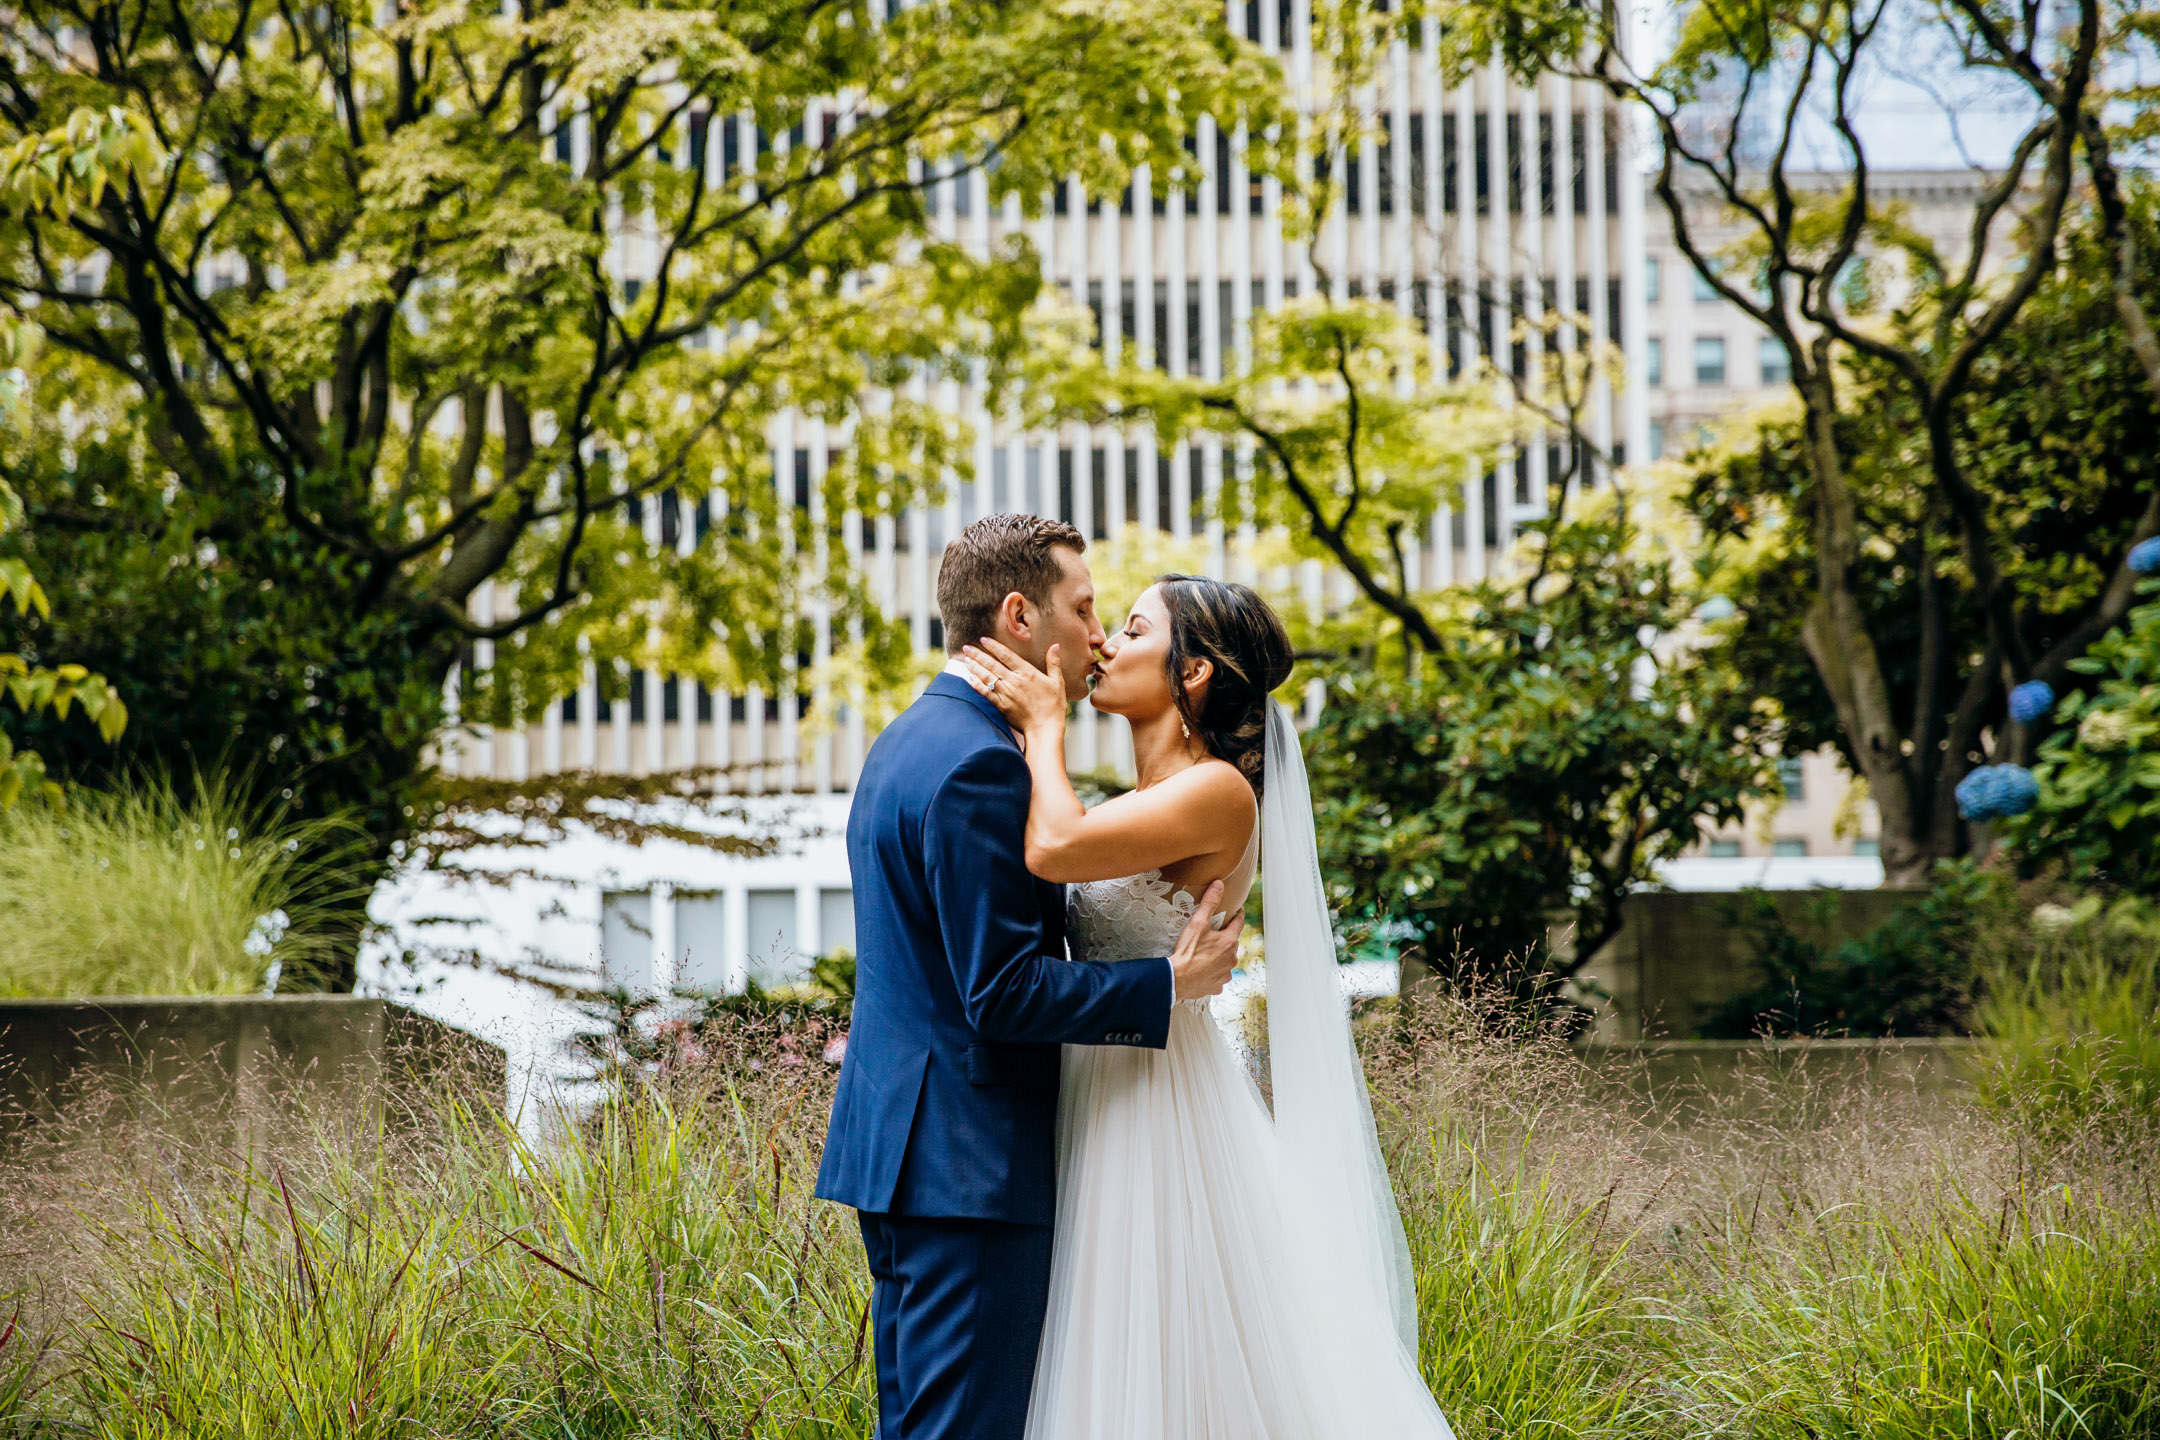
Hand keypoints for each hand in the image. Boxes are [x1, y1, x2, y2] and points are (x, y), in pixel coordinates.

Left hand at [957, 636, 1069, 736]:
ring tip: (966, 660)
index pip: (1006, 655)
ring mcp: (1006, 694)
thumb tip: (1055, 646)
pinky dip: (976, 685)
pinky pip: (986, 693)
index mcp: (1027, 673)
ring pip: (986, 677)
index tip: (983, 639)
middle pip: (992, 664)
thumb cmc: (1054, 706)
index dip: (994, 646)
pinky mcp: (1001, 706)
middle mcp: (1014, 681)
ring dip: (975, 667)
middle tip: (966, 647)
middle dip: (978, 654)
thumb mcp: (1057, 682)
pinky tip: (970, 679)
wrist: (1045, 729)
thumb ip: (1054, 663)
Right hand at [1168, 879, 1244, 1002]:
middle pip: (1231, 943)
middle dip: (1225, 938)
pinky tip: (1203, 970)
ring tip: (1206, 954)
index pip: (1238, 923)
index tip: (1237, 910)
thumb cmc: (1188, 951)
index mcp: (1229, 941)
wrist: (1177, 978)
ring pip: (1226, 961)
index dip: (1237, 915)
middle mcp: (1232, 958)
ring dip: (1219, 957)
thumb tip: (1219, 885)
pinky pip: (1218, 977)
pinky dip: (1213, 973)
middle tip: (1213, 933)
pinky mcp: (1217, 986)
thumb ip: (1209, 903)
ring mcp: (1225, 974)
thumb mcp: (1198, 923)